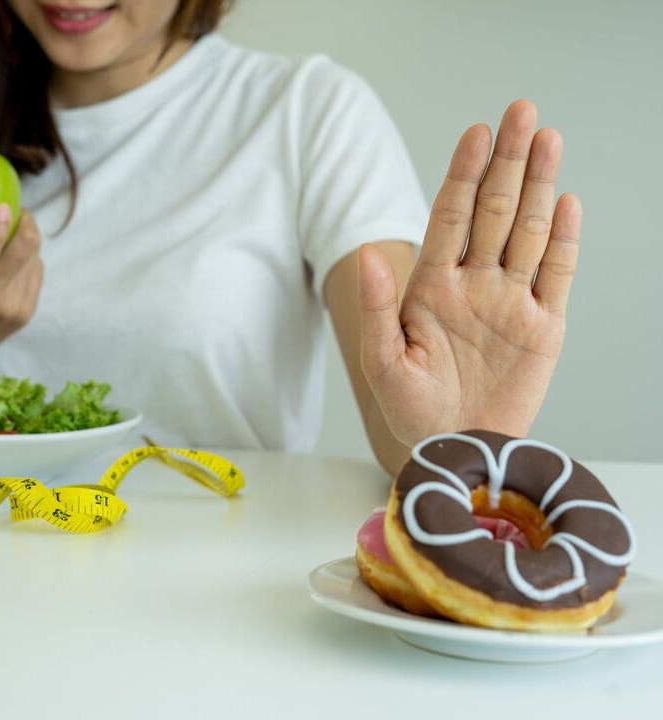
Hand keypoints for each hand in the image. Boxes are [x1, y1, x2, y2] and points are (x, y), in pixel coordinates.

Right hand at [0, 186, 42, 380]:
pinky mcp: (26, 314)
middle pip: (22, 253)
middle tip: (18, 209)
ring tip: (16, 229)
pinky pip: (36, 274)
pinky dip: (30, 260)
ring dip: (28, 240)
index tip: (3, 206)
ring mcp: (11, 310)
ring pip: (33, 260)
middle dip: (27, 224)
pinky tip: (18, 253)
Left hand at [358, 100, 580, 446]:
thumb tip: (365, 252)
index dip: (462, 175)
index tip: (475, 133)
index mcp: (433, 287)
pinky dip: (565, 240)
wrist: (455, 447)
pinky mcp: (544, 326)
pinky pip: (557, 275)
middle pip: (494, 211)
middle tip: (520, 110)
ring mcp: (511, 301)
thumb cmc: (412, 409)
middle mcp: (474, 283)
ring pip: (529, 231)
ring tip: (546, 139)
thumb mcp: (384, 361)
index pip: (450, 217)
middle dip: (506, 162)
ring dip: (538, 186)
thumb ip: (377, 307)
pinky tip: (566, 201)